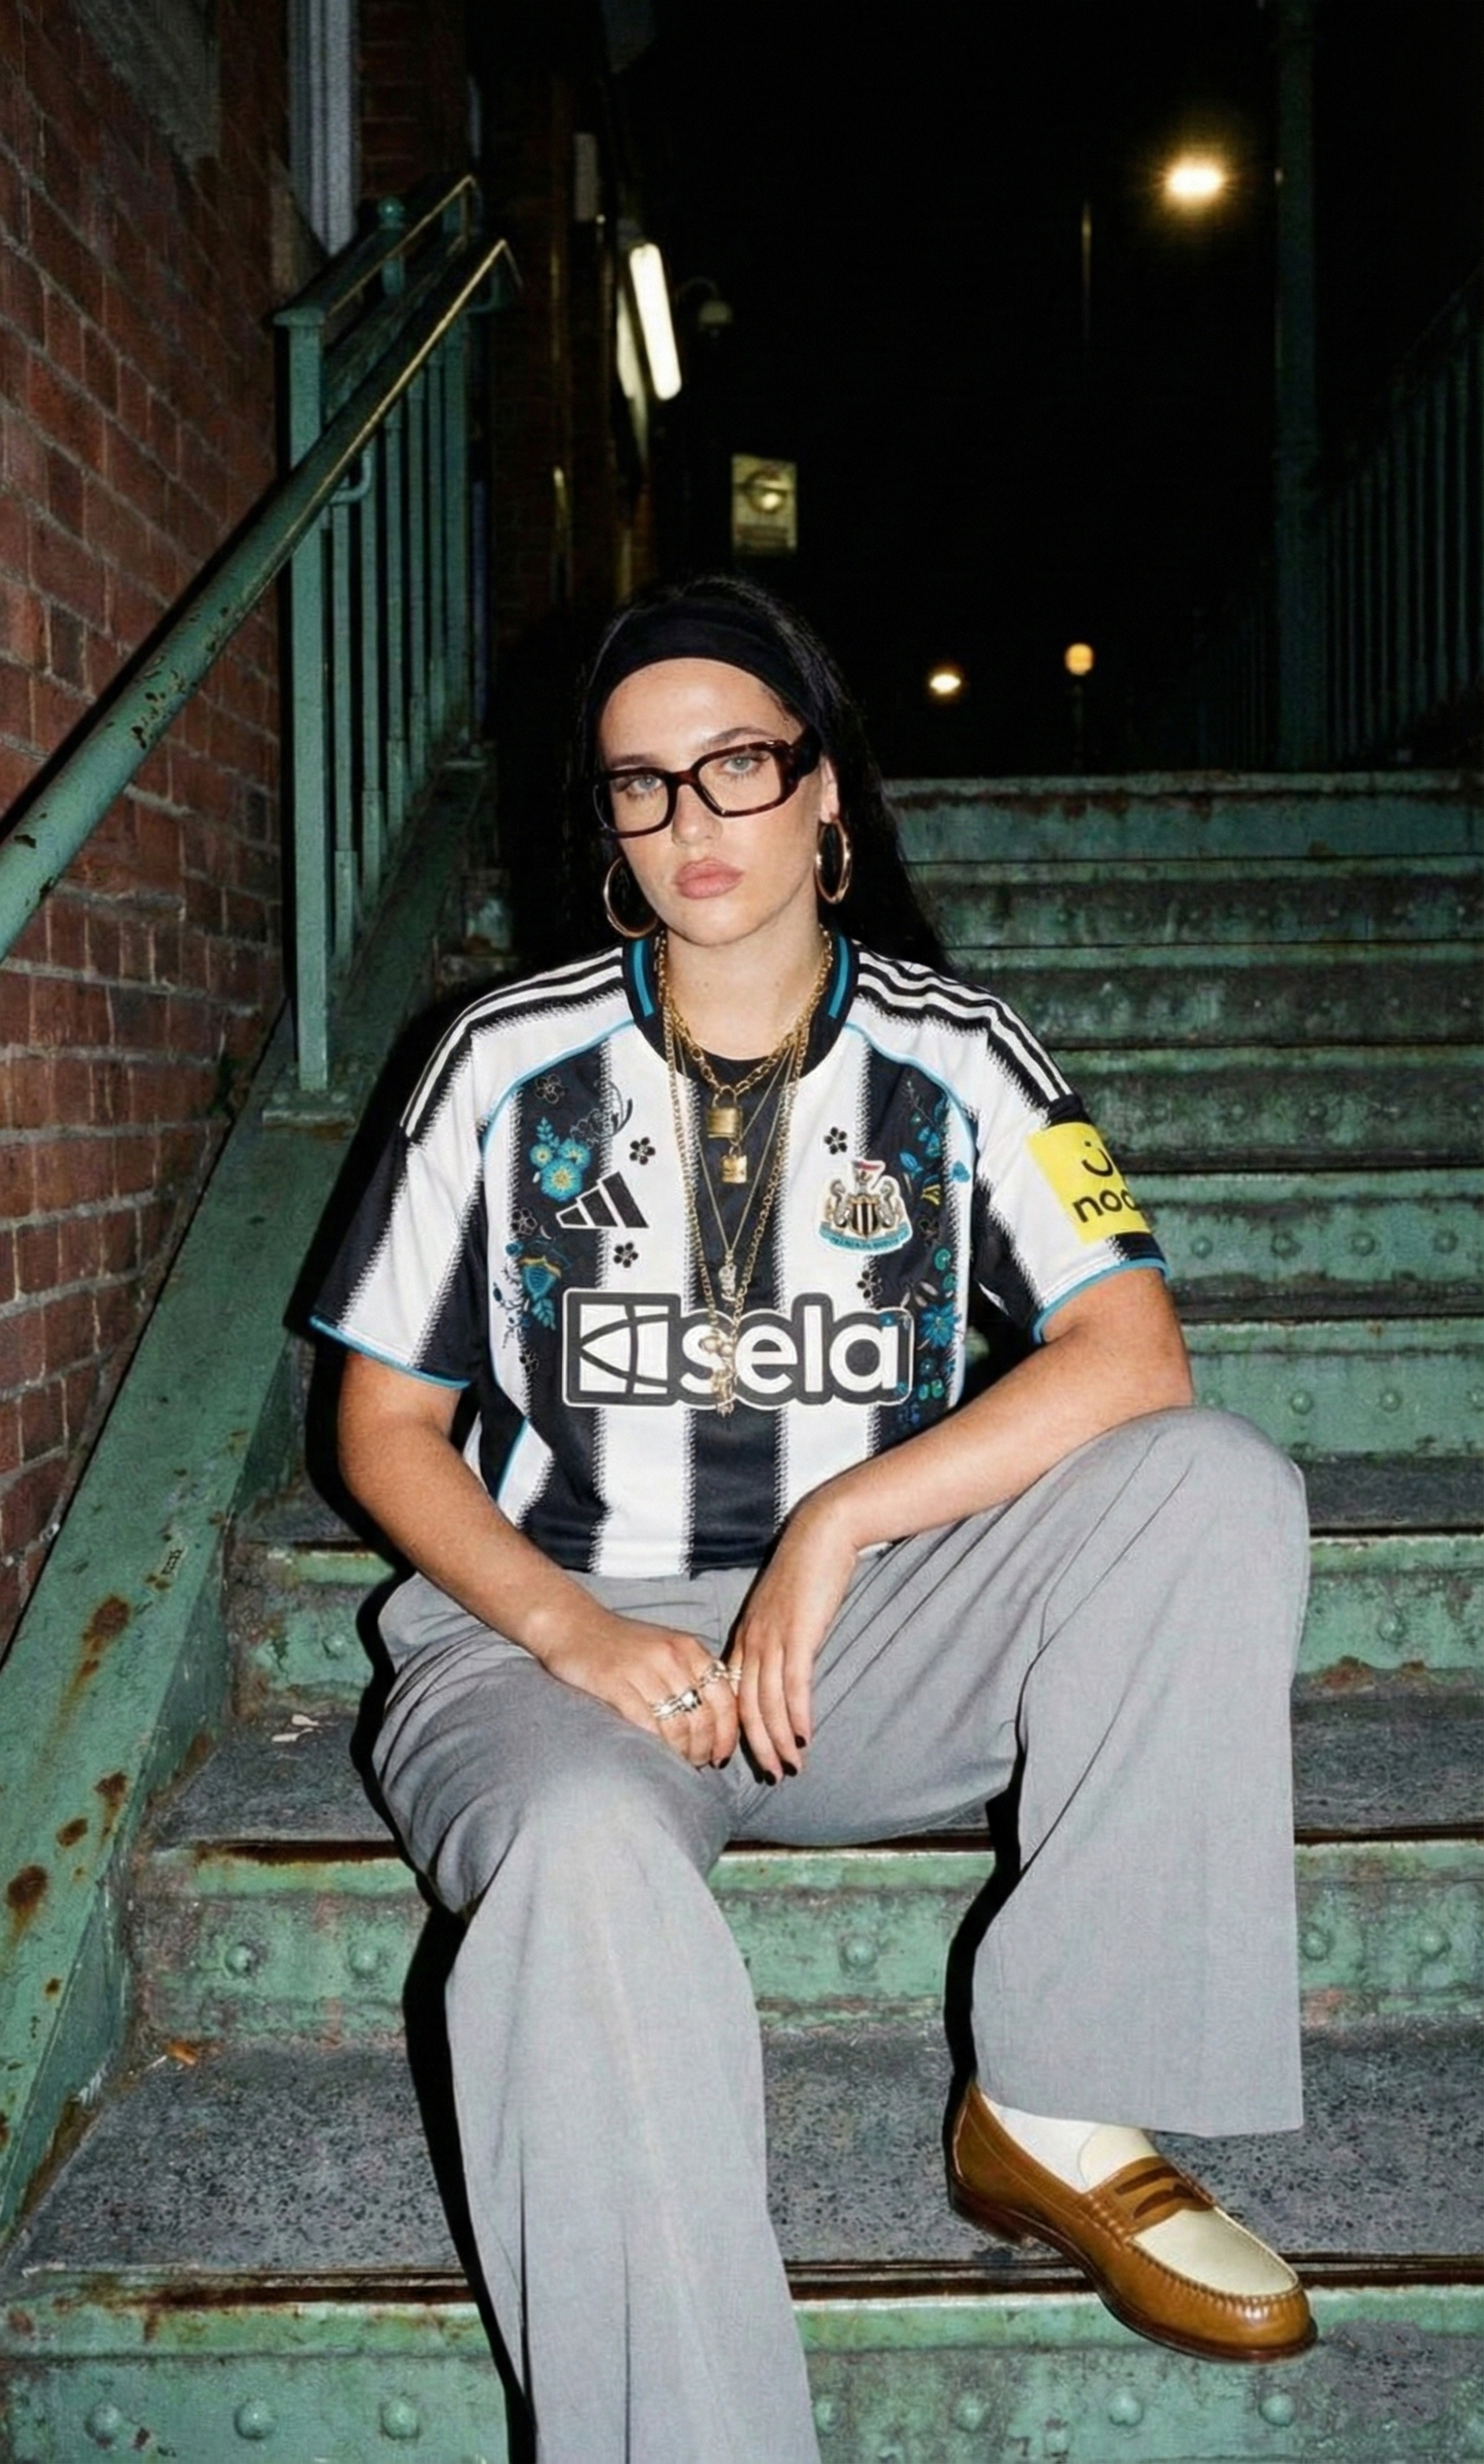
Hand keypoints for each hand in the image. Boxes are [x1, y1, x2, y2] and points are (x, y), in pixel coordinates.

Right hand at [539, 1606, 739, 1768]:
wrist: (574, 1625)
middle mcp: (671, 1656)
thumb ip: (693, 1675)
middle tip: (698, 1763)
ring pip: (678, 1725)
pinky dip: (655, 1745)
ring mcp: (643, 1669)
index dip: (727, 1733)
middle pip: (704, 1717)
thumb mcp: (667, 1649)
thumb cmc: (622, 1644)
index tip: (721, 1754)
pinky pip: (645, 1724)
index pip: (724, 1699)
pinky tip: (655, 1755)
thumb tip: (718, 1723)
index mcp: (689, 1648)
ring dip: (682, 1752)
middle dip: (704, 1749)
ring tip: (677, 1762)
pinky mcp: (615, 1683)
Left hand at [730, 1495, 858, 1779]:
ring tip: (791, 1765)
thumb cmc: (807, 1568)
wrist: (822, 1533)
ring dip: (779, 1739)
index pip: (734, 1693)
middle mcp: (752, 1641)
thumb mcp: (784, 1608)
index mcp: (746, 1635)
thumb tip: (789, 1665)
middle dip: (758, 1745)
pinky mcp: (798, 1635)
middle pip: (746, 1705)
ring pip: (767, 1702)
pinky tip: (803, 1737)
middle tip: (772, 1774)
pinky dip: (796, 1715)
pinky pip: (793, 1685)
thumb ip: (781, 1637)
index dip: (741, 1728)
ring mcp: (773, 1638)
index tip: (751, 1754)